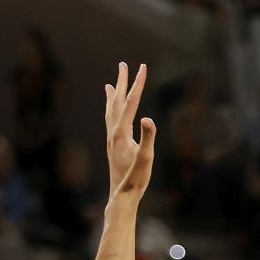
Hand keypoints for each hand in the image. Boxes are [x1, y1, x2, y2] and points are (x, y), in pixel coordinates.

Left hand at [105, 62, 155, 205]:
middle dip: (123, 82)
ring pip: (111, 110)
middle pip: (118, 101)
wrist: (122, 195)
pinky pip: (111, 121)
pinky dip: (111, 110)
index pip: (132, 102)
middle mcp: (114, 132)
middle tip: (123, 64)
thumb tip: (149, 119)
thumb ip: (148, 137)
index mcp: (122, 132)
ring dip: (113, 95)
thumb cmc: (136, 178)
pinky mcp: (113, 145)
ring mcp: (112, 138)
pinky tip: (113, 112)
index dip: (138, 83)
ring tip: (111, 84)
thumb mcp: (146, 158)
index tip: (143, 67)